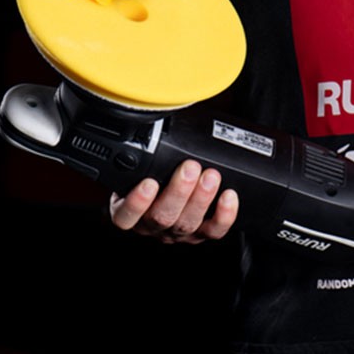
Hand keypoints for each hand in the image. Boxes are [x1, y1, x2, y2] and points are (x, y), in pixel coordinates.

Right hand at [109, 160, 237, 243]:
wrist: (164, 192)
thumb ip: (143, 155)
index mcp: (128, 212)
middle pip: (161, 217)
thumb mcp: (139, 165)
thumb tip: (157, 119)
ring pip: (187, 224)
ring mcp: (175, 232)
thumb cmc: (150, 173)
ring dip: (201, 198)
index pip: (125, 216)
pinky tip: (229, 196)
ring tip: (211, 176)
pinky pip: (213, 231)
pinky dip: (224, 215)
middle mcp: (150, 225)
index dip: (137, 203)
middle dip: (178, 191)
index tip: (149, 182)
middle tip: (190, 167)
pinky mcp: (200, 234)